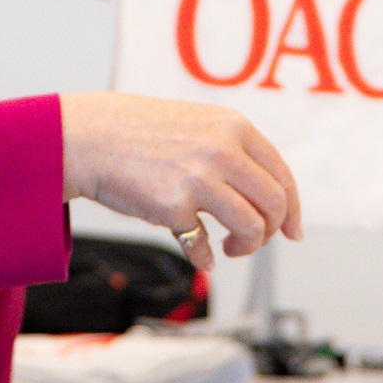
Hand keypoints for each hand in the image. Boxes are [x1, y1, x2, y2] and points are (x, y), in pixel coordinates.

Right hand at [59, 94, 301, 269]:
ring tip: (228, 247)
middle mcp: (222, 150)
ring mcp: (199, 178)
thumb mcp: (196, 124)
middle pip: (275, 203)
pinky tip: (200, 255)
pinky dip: (205, 258)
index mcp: (233, 126)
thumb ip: (232, 151)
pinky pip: (204, 245)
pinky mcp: (174, 207)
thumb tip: (265, 196)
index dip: (292, 209)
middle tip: (253, 240)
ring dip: (247, 246)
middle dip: (272, 231)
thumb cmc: (138, 133)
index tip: (291, 231)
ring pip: (253, 227)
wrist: (90, 137)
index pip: (282, 174)